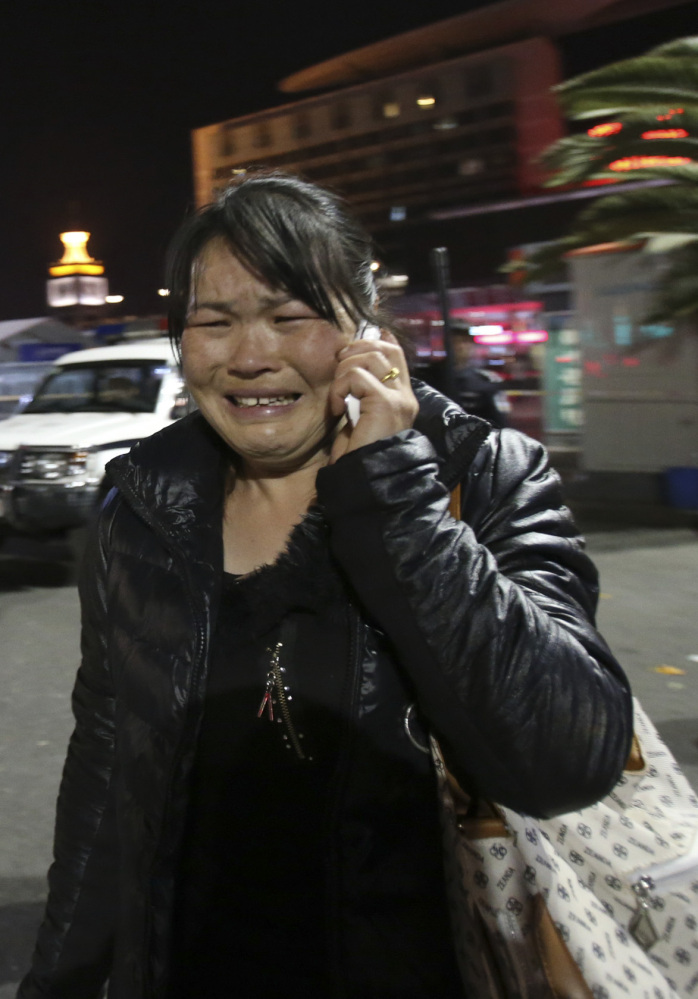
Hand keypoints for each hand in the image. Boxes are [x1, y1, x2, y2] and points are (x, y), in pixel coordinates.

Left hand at [328, 333, 417, 461]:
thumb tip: (347, 366)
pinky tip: (336, 408)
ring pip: (371, 357)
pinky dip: (340, 387)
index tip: (356, 343)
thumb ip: (359, 393)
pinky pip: (357, 376)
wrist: (362, 481)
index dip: (377, 340)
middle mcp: (405, 397)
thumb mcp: (357, 418)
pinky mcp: (386, 404)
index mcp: (401, 399)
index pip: (395, 354)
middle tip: (338, 366)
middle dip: (357, 348)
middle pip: (386, 348)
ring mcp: (399, 400)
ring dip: (345, 370)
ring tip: (338, 394)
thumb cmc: (355, 457)